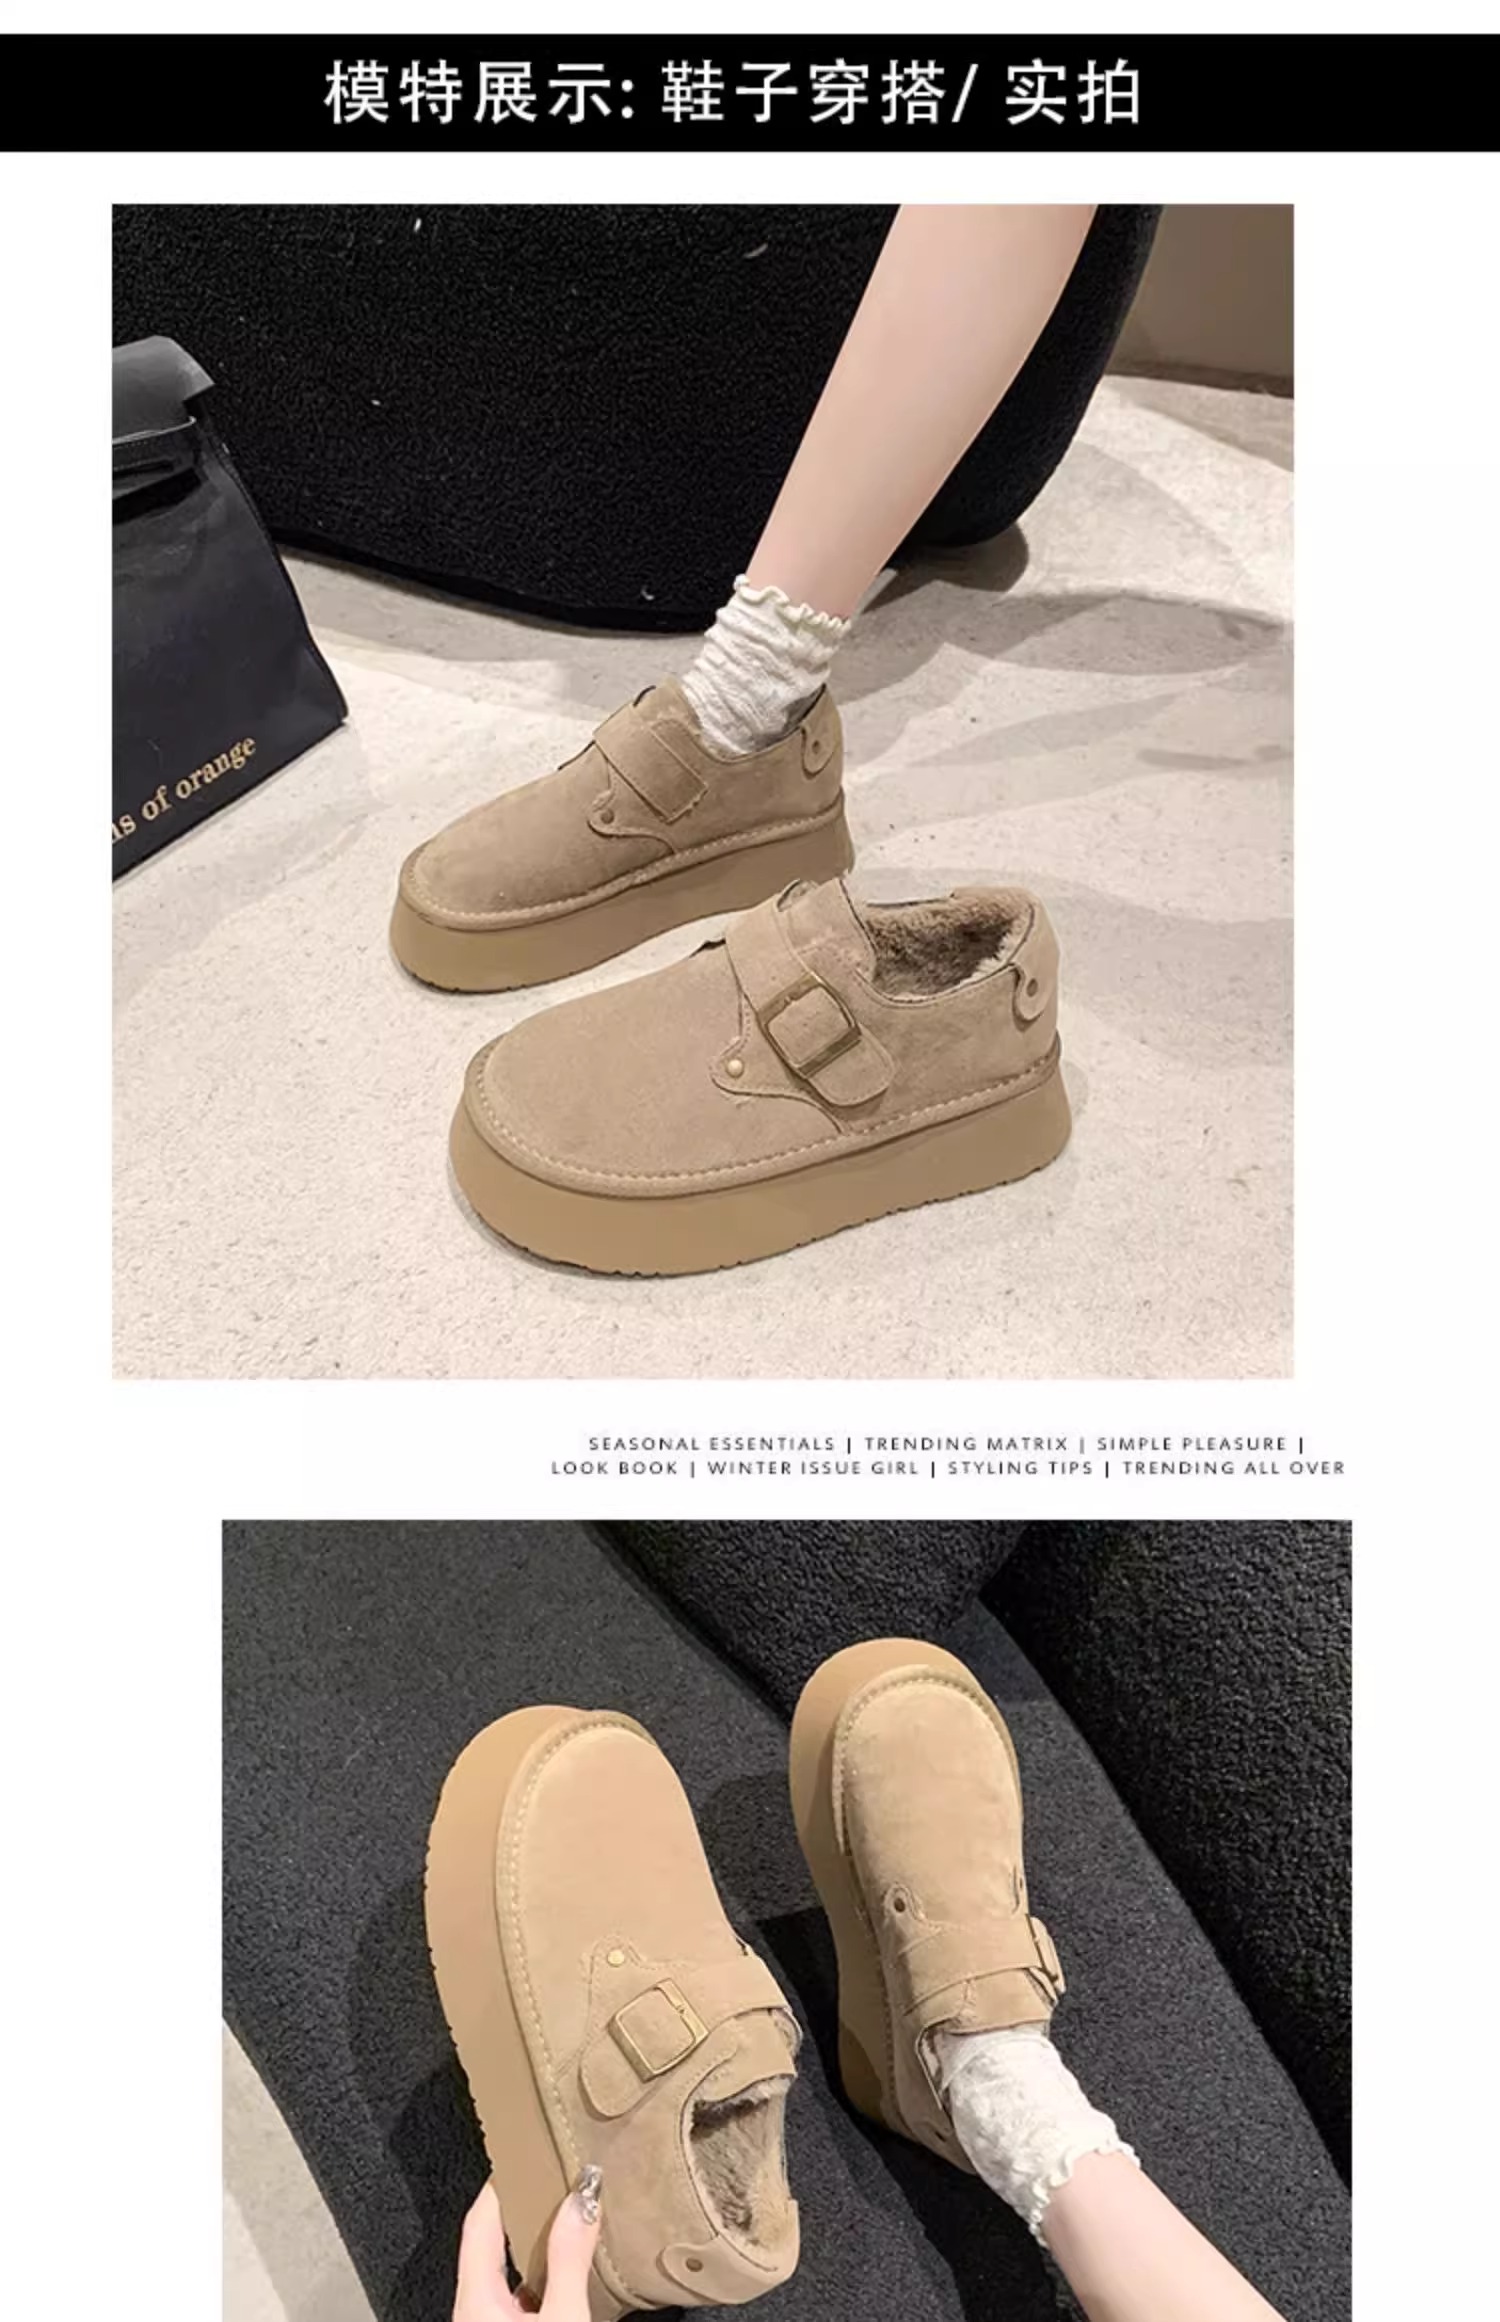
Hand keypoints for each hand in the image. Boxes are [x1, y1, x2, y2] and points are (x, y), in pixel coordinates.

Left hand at [453, 2173, 602, 2321]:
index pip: (479, 2222)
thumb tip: (582, 2201)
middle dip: (519, 2210)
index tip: (522, 2156)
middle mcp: (472, 2312)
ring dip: (530, 2247)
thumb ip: (569, 2260)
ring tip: (561, 2222)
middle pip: (489, 2244)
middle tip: (548, 2181)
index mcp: (476, 2298)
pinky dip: (536, 2277)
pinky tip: (561, 2278)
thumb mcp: (564, 2316)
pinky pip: (515, 2299)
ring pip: (504, 2274)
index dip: (500, 2185)